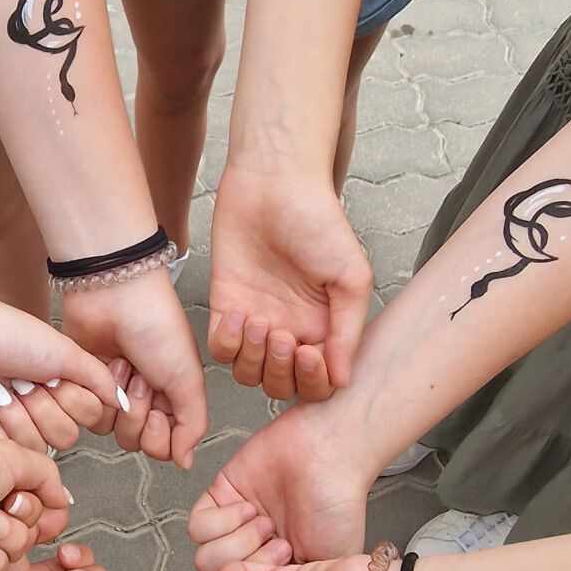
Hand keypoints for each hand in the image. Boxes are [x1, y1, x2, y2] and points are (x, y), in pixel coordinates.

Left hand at [0, 290, 115, 452]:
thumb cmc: (6, 335)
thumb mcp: (64, 351)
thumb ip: (98, 379)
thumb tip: (122, 403)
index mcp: (58, 382)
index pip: (88, 416)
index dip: (73, 401)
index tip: (54, 377)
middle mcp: (37, 403)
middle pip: (63, 437)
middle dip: (43, 409)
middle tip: (22, 382)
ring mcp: (10, 421)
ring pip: (35, 449)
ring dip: (18, 417)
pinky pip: (5, 454)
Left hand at [60, 267, 207, 465]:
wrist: (116, 294)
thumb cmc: (157, 327)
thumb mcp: (188, 378)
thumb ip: (192, 425)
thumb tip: (185, 463)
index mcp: (173, 398)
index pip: (164, 446)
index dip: (159, 436)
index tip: (159, 410)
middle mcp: (145, 399)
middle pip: (135, 442)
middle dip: (137, 412)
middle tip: (141, 378)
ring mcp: (113, 393)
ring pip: (108, 431)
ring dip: (117, 399)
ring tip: (124, 365)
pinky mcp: (86, 384)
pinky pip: (85, 413)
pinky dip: (95, 392)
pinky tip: (105, 364)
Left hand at [187, 400, 371, 570]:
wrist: (329, 454)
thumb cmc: (339, 504)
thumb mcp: (331, 566)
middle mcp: (253, 553)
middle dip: (249, 568)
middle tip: (282, 547)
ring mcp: (233, 527)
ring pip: (205, 560)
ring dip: (238, 544)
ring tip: (267, 524)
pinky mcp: (218, 499)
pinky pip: (197, 528)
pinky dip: (222, 521)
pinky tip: (249, 508)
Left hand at [208, 162, 372, 400]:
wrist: (274, 185)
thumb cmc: (318, 222)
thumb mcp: (350, 277)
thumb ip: (348, 331)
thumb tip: (343, 379)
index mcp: (324, 328)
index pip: (319, 382)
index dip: (313, 381)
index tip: (310, 353)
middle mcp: (291, 330)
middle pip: (282, 386)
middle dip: (280, 372)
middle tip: (283, 337)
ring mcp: (257, 321)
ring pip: (249, 375)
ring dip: (253, 359)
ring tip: (260, 322)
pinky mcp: (226, 307)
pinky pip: (221, 350)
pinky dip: (228, 343)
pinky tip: (239, 314)